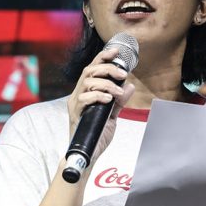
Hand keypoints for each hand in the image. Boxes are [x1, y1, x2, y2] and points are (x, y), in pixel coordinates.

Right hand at [66, 47, 135, 163]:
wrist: (88, 155)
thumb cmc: (97, 135)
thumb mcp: (112, 116)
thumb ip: (119, 101)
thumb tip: (130, 86)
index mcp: (86, 92)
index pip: (92, 69)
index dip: (103, 57)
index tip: (116, 51)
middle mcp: (78, 95)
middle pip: (89, 71)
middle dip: (107, 68)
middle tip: (122, 74)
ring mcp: (76, 104)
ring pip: (87, 82)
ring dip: (106, 83)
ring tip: (117, 91)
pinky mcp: (76, 114)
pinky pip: (84, 98)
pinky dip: (98, 95)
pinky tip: (108, 99)